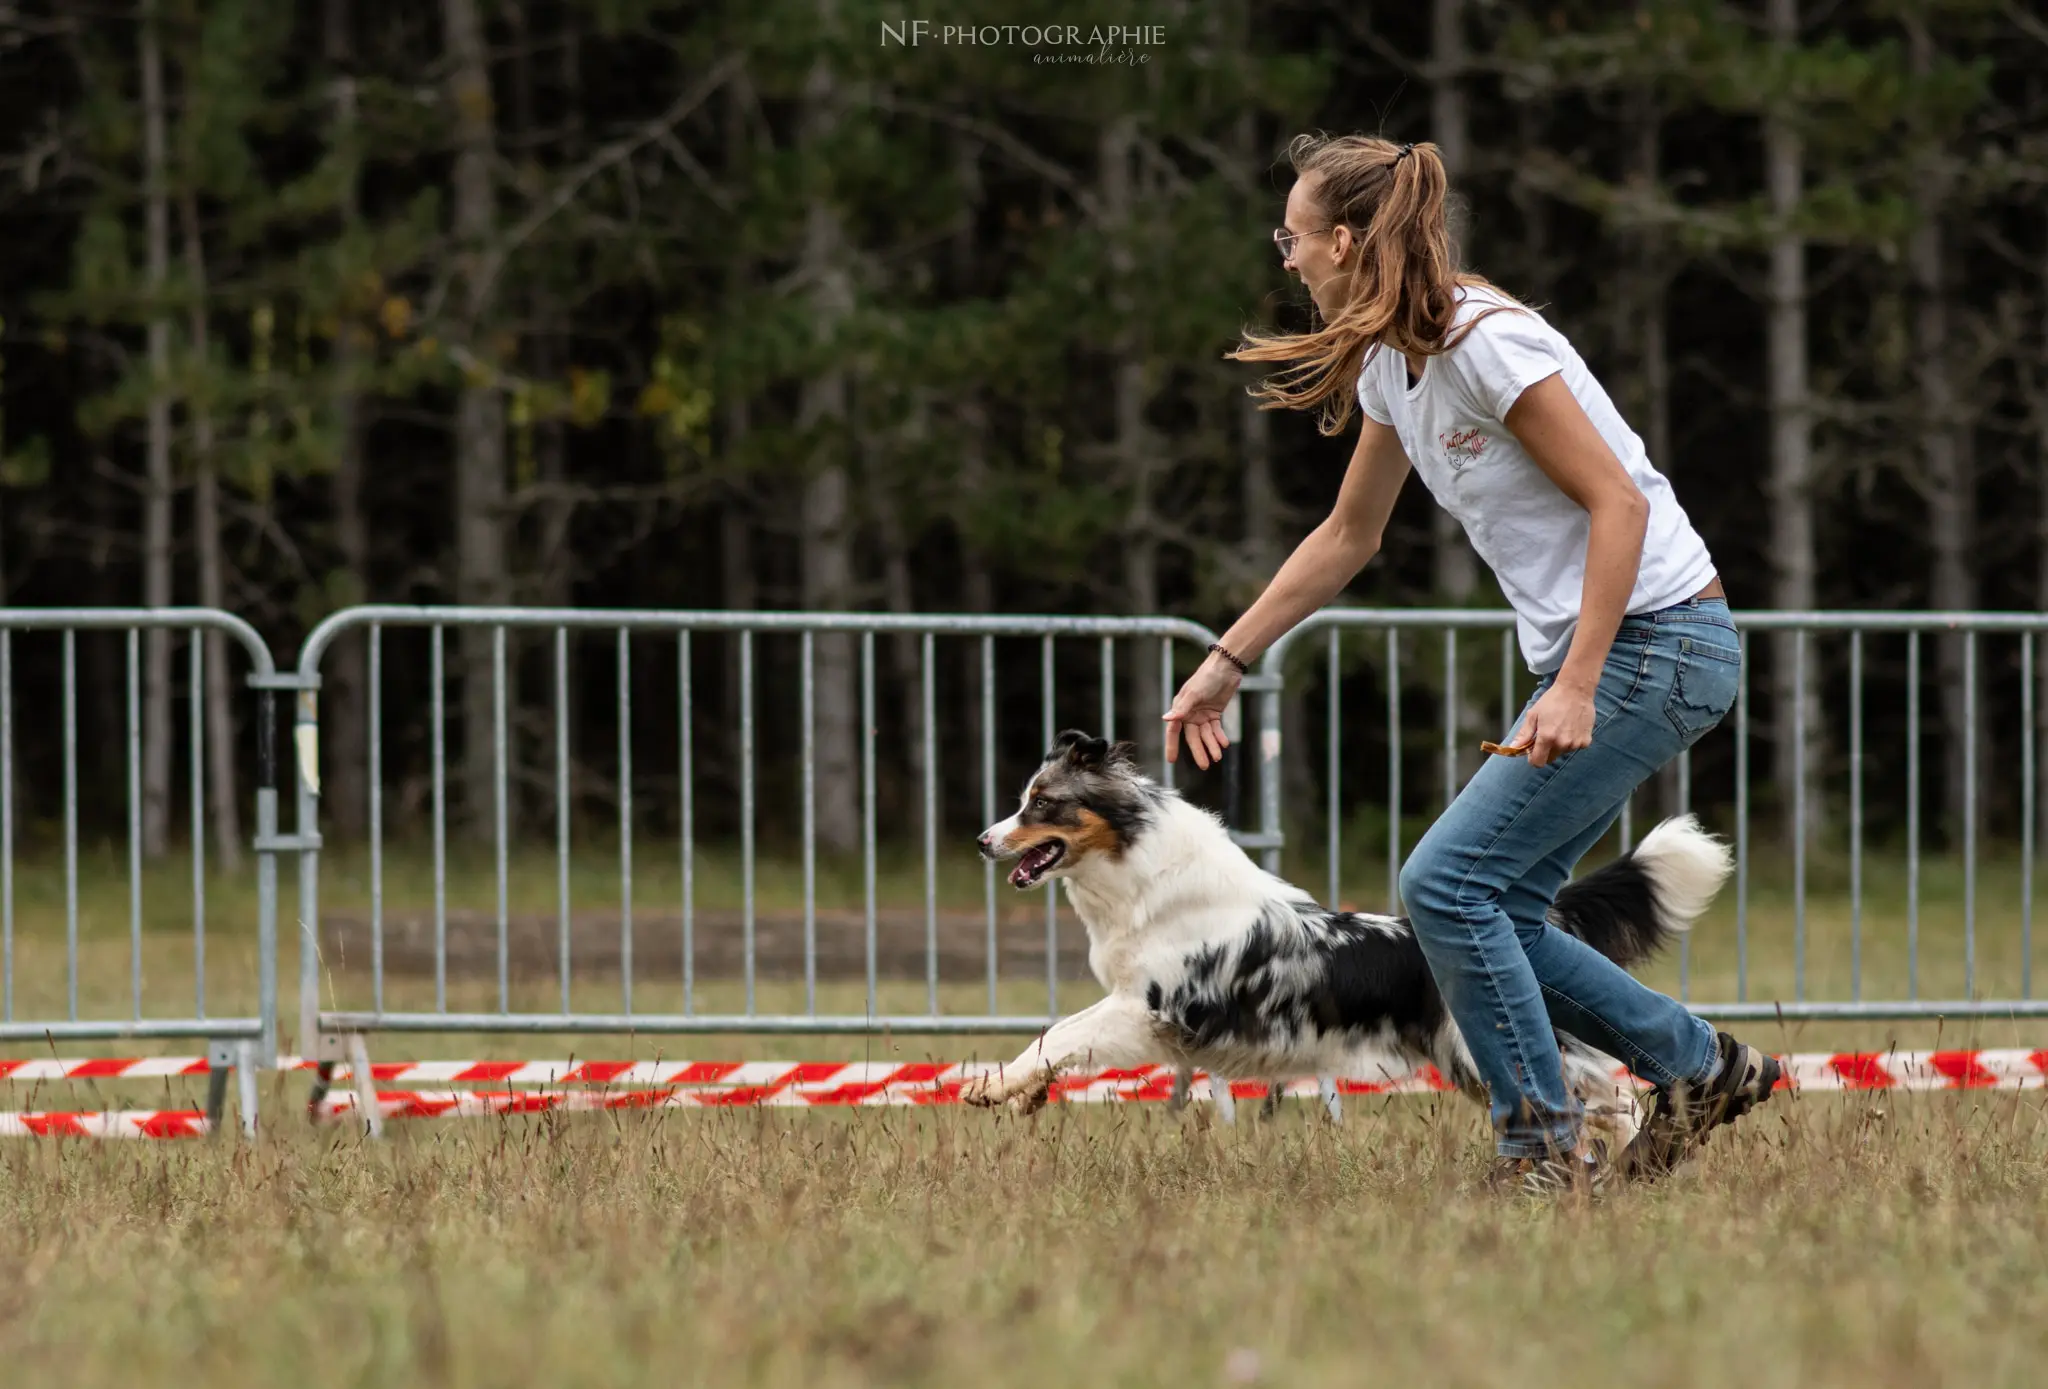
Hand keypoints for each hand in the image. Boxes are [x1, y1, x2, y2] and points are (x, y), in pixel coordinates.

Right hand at [1162, 654, 1241, 768]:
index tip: (1171, 760)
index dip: (1172, 745)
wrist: (1226, 667)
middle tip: (1205, 766)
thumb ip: (1181, 708)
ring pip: (1206, 735)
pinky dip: (1220, 737)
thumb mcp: (1194, 693)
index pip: (1174, 731)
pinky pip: (1216, 729)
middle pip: (1193, 737)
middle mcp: (1190, 713)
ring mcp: (1203, 714)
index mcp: (1181, 708)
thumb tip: (1165, 719)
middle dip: (1199, 751)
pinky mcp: (1215, 713)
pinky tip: (1224, 744)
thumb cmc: (1206, 677)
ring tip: (1218, 756)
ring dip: (1211, 746)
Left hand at [1510, 680, 1596, 767]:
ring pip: (1562, 752)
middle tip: (1547, 734)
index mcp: (1547, 738)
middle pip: (1550, 758)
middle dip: (1546, 750)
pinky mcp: (1586, 741)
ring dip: (1559, 745)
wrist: (1575, 690)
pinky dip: (1572, 741)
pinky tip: (1571, 727)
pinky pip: (1575, 747)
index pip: (1538, 762)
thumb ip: (1524, 734)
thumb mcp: (1533, 715)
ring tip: (1560, 727)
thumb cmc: (1552, 701)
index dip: (1533, 758)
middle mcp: (1562, 743)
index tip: (1533, 750)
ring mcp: (1575, 743)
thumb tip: (1514, 747)